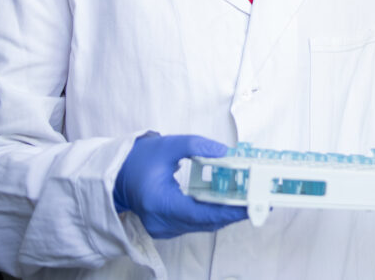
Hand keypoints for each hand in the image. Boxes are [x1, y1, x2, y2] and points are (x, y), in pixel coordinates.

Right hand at [113, 133, 246, 238]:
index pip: (201, 214)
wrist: (114, 174)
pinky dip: (213, 214)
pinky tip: (229, 202)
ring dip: (226, 214)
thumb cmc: (138, 159)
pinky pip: (195, 223)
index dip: (229, 211)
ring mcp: (164, 228)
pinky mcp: (167, 227)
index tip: (251, 205)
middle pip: (206, 223)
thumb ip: (197, 146)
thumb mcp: (168, 145)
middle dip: (234, 212)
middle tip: (260, 201)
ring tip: (250, 200)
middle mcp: (162, 222)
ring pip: (202, 225)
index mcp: (160, 204)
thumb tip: (226, 153)